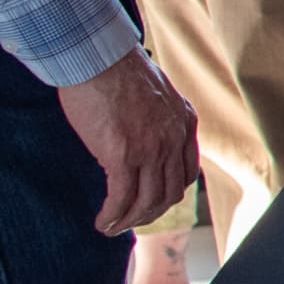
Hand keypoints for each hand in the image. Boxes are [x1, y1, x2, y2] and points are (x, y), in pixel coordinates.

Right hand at [58, 49, 199, 236]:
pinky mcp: (122, 155)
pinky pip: (121, 198)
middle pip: (170, 192)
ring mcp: (150, 149)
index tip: (153, 201)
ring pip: (147, 201)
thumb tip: (144, 131)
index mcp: (184, 122)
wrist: (97, 56)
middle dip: (151, 213)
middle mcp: (173, 138)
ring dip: (130, 220)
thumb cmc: (116, 69)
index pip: (186, 171)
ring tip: (112, 227)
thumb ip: (158, 116)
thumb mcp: (154, 93)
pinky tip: (102, 222)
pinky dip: (112, 215)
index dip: (170, 192)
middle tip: (131, 221)